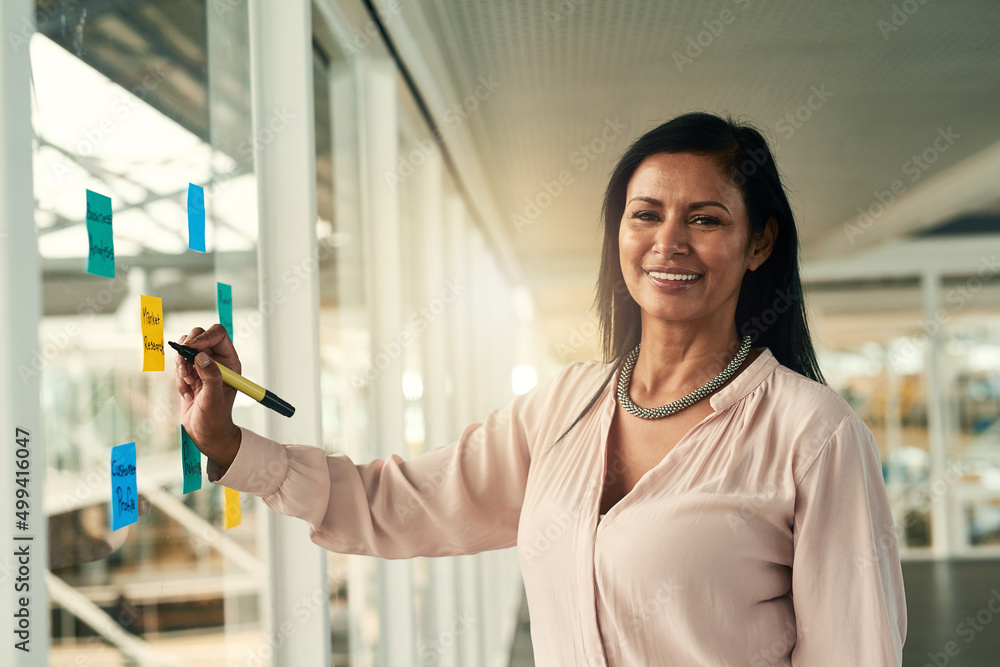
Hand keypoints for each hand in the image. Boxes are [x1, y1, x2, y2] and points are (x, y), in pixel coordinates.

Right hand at [174, 324, 241, 470]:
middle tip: (186, 372)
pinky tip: (186, 393)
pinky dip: (177, 377)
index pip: (218, 334)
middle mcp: (217, 359)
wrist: (205, 433)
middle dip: (187, 352)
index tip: (190, 348)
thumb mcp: (214, 399)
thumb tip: (202, 356)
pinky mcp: (189, 372)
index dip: (204, 336)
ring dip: (181, 366)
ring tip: (188, 385)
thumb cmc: (215, 419)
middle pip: (198, 335)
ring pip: (185, 348)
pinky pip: (178, 363)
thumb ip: (210, 376)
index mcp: (230, 361)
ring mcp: (202, 365)